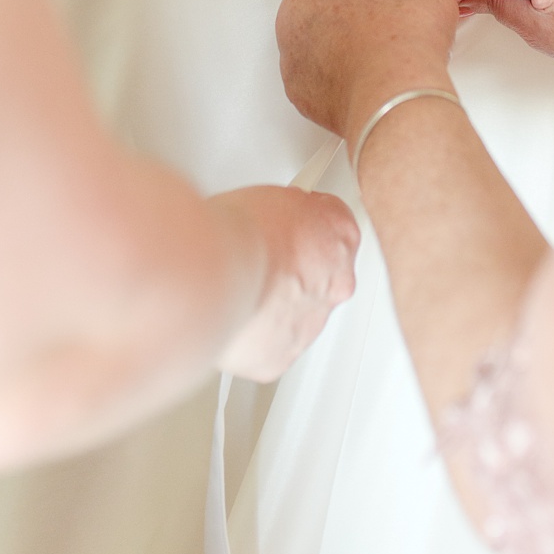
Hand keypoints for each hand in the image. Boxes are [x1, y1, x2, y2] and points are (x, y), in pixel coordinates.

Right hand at [208, 185, 359, 380]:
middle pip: (320, 280)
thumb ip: (285, 214)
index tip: (282, 236)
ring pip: (295, 317)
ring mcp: (312, 322)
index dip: (301, 235)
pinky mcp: (282, 355)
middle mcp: (337, 282)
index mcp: (340, 234)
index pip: (332, 233)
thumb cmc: (237, 235)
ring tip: (234, 295)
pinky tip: (229, 320)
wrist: (213, 278)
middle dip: (291, 277)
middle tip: (254, 268)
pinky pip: (268, 349)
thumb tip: (273, 218)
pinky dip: (249, 339)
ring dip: (271, 309)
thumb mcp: (269, 197)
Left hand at [276, 0, 458, 141]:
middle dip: (352, 16)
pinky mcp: (298, 90)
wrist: (393, 90)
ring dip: (341, 48)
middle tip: (381, 26)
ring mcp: (291, 55)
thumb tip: (422, 8)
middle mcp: (295, 15)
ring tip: (375, 57)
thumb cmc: (402, 40)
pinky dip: (338, 79)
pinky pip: (319, 79)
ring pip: (318, 45)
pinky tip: (364, 80)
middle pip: (326, 8)